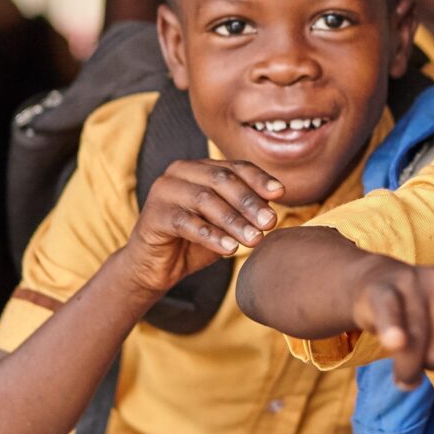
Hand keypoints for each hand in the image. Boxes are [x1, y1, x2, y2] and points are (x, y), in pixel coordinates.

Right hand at [120, 158, 283, 294]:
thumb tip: (273, 202)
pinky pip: (187, 223)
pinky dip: (211, 235)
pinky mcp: (153, 215)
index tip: (280, 193)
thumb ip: (244, 209)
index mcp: (199, 168)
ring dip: (234, 221)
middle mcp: (179, 172)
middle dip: (249, 201)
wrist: (155, 267)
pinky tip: (230, 249)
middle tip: (270, 222)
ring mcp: (163, 191)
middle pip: (221, 180)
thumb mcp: (224, 223)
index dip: (258, 179)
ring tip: (255, 239)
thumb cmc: (193, 241)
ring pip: (205, 200)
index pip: (234, 167)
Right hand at [350, 260, 433, 388]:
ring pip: (415, 351)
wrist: (377, 287)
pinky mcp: (385, 290)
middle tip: (424, 345)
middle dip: (431, 364)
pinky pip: (392, 318)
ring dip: (404, 366)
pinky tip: (393, 342)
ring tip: (403, 349)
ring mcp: (416, 285)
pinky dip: (394, 333)